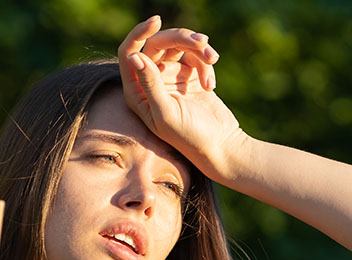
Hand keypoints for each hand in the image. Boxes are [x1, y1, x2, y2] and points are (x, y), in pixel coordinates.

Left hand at [117, 16, 252, 182]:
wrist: (221, 146)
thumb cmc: (190, 137)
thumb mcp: (166, 112)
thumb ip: (150, 84)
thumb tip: (134, 56)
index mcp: (136, 92)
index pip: (129, 53)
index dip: (140, 34)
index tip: (157, 21)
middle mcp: (150, 82)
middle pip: (158, 44)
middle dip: (180, 39)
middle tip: (202, 43)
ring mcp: (171, 78)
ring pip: (179, 46)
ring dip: (198, 48)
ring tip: (213, 58)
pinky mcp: (190, 76)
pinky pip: (196, 56)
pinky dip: (206, 64)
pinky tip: (211, 85)